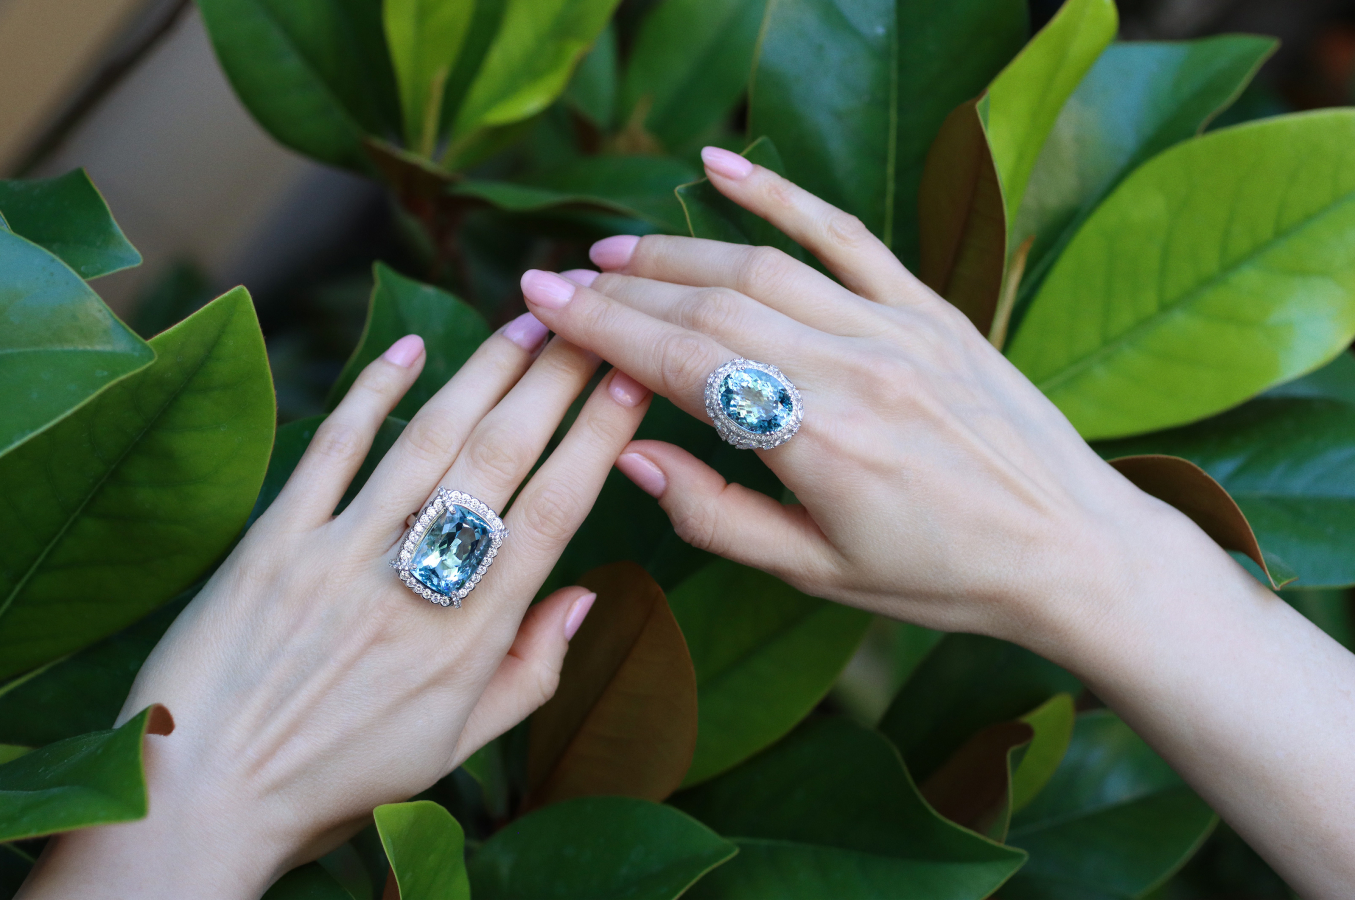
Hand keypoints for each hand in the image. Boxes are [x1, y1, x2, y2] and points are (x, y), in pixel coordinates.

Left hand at [18, 317, 650, 898]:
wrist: (201, 803)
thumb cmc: (337, 782)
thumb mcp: (454, 749)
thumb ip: (530, 673)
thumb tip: (584, 596)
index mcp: (469, 637)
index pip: (552, 513)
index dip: (596, 439)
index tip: (629, 382)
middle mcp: (415, 583)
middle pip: (500, 458)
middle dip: (555, 380)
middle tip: (592, 321)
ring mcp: (340, 555)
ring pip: (427, 440)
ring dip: (484, 371)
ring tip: (527, 322)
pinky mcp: (273, 543)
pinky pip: (332, 453)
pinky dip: (372, 395)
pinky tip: (411, 350)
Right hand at [516, 149, 1158, 649]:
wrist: (1075, 551)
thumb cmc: (944, 577)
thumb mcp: (817, 574)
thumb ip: (715, 515)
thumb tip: (629, 452)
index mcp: (818, 442)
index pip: (681, 363)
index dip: (603, 329)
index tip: (542, 304)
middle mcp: (852, 369)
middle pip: (710, 303)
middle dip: (624, 288)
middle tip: (561, 282)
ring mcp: (896, 328)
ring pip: (763, 265)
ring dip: (679, 251)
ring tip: (616, 253)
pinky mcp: (931, 309)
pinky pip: (846, 235)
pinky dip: (781, 195)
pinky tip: (723, 166)